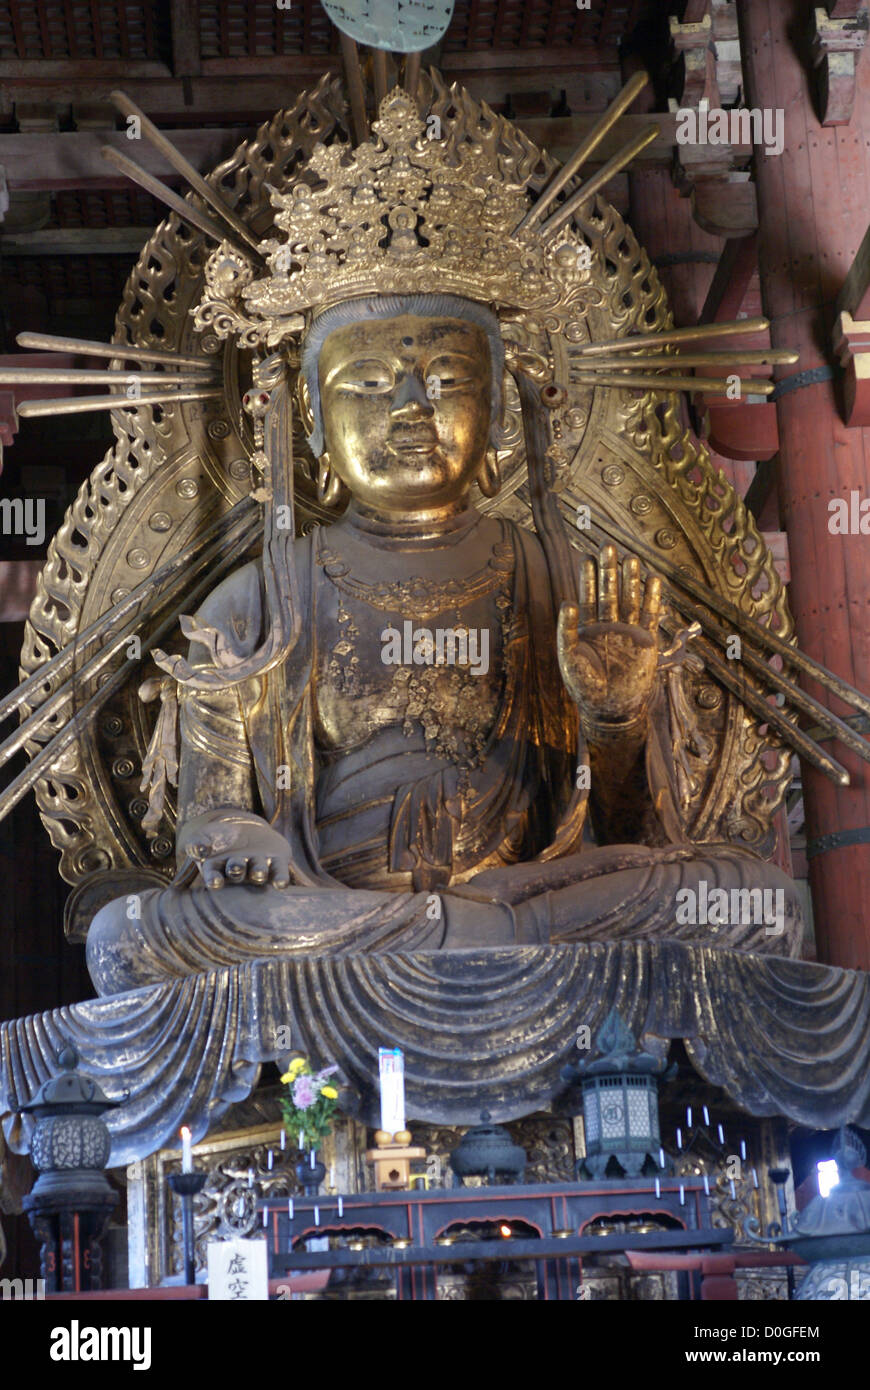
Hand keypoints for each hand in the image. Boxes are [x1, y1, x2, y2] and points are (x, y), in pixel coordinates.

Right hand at [177, 812, 292, 889]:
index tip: (215, 882)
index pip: (214, 876)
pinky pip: (279, 873)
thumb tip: (199, 850)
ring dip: (258, 872)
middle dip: (237, 870)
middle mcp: (239, 873)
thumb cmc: (220, 837)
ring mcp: (258, 869)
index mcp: (219, 869)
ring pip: (258, 872)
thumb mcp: (205, 836)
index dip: (215, 880)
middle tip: (236, 868)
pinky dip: (280, 878)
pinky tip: (282, 884)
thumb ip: (197, 843)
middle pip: (238, 872)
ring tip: (258, 872)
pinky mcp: (276, 864)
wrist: (245, 830)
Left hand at [557, 543, 661, 729]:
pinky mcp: (646, 640)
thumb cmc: (584, 686)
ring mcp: (628, 631)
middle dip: (609, 570)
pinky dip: (653, 598)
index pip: (588, 597)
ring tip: (632, 558)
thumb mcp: (569, 658)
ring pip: (630, 599)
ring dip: (631, 579)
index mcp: (588, 628)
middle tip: (609, 546)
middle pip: (610, 591)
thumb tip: (567, 602)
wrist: (609, 709)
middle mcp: (609, 625)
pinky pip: (650, 615)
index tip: (587, 556)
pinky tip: (654, 580)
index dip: (588, 578)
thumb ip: (567, 630)